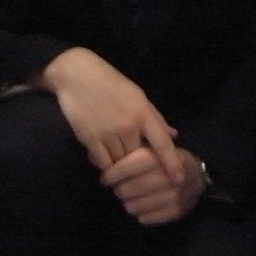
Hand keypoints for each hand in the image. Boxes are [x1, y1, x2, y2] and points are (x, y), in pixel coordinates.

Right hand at [40, 48, 179, 172]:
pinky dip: (105, 163)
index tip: (178, 179)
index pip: (162, 143)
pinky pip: (102, 162)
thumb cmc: (111, 83)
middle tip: (134, 160)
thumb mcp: (138, 95)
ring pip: (120, 163)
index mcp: (142, 112)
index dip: (171, 162)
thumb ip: (155, 117)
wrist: (77, 76)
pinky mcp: (89, 139)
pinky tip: (104, 155)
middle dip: (138, 162)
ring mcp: (108, 133)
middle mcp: (128, 125)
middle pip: (139, 157)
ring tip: (117, 156)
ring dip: (120, 164)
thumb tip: (173, 135)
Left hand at [102, 144, 206, 225]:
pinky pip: (145, 218)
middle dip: (119, 189)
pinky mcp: (176, 211)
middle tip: (120, 187)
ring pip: (134, 206)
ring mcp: (175, 196)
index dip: (115, 172)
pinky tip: (144, 205)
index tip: (106, 177)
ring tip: (132, 196)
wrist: (198, 175)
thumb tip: (97, 158)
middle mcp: (170, 176)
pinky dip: (140, 212)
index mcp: (163, 156)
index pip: (133, 164)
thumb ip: (129, 151)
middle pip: (129, 189)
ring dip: (129, 202)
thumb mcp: (153, 147)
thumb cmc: (168, 159)